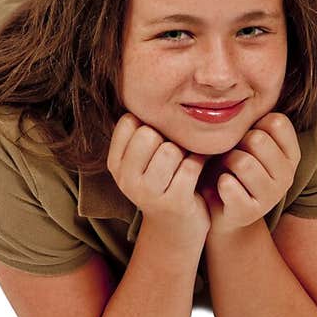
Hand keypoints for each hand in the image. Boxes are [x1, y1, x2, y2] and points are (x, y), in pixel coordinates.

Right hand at [107, 113, 209, 245]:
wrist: (177, 229)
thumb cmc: (164, 182)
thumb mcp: (143, 161)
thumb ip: (141, 132)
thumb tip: (146, 87)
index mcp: (116, 164)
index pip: (129, 121)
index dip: (150, 125)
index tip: (158, 141)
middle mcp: (127, 180)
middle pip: (149, 134)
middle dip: (167, 139)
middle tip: (174, 154)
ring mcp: (149, 193)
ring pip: (170, 149)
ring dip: (185, 153)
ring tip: (185, 164)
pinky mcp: (175, 202)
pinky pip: (191, 165)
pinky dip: (200, 162)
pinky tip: (199, 169)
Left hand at [200, 112, 300, 235]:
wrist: (223, 211)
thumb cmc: (232, 167)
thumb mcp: (247, 141)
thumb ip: (254, 121)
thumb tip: (252, 84)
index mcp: (291, 154)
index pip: (277, 122)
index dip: (254, 125)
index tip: (247, 139)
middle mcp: (288, 175)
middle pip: (258, 139)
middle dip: (237, 144)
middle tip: (232, 156)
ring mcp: (271, 196)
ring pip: (242, 162)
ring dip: (226, 163)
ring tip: (226, 171)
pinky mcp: (250, 213)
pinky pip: (229, 186)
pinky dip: (220, 183)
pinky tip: (222, 187)